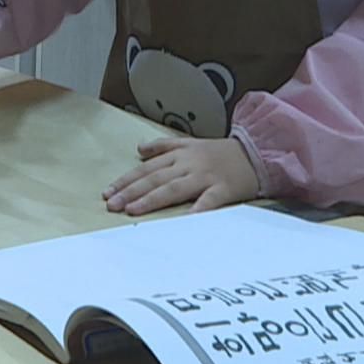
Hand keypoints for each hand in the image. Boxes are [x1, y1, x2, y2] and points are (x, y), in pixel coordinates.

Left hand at [103, 136, 259, 216]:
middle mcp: (189, 164)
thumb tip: (139, 149)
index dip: (126, 181)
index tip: (108, 193)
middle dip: (131, 192)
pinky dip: (196, 209)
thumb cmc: (220, 152)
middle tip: (111, 205)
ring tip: (133, 210)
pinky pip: (208, 201)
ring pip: (174, 188)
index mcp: (180, 155)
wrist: (256, 152)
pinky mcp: (223, 189)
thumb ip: (164, 146)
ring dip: (152, 199)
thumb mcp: (190, 143)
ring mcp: (205, 176)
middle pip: (155, 178)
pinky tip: (184, 220)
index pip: (146, 168)